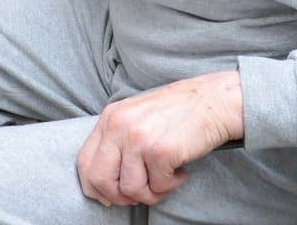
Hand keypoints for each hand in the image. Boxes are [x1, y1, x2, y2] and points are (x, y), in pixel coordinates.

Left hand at [76, 71, 243, 207]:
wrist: (212, 101)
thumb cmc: (177, 113)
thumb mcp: (136, 118)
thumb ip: (117, 145)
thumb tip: (103, 189)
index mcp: (109, 118)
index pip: (84, 161)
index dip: (94, 186)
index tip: (111, 195)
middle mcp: (118, 126)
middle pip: (99, 180)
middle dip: (119, 196)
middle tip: (142, 192)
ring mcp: (137, 138)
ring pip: (130, 189)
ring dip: (151, 192)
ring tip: (166, 178)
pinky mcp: (159, 151)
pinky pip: (157, 187)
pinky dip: (171, 185)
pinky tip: (180, 170)